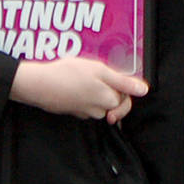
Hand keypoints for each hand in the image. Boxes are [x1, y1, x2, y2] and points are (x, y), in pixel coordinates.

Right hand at [10, 57, 147, 122]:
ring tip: (83, 74)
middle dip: (107, 87)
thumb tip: (144, 90)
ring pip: (98, 102)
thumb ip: (123, 82)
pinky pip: (84, 103)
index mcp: (108, 101)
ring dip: (94, 89)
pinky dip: (82, 93)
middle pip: (112, 101)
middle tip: (97, 73)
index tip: (113, 75)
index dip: (122, 86)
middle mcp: (98, 111)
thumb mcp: (100, 71)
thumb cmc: (68, 75)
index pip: (125, 98)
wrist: (39, 85)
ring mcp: (84, 112)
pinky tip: (73, 82)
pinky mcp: (72, 110)